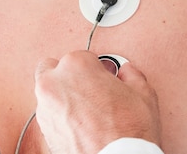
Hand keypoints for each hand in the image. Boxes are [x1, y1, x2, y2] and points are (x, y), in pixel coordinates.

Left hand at [34, 50, 161, 153]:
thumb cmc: (128, 130)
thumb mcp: (143, 93)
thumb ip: (131, 75)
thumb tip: (127, 72)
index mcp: (76, 65)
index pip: (84, 57)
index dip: (98, 69)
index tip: (105, 79)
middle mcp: (54, 83)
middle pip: (55, 68)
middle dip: (71, 76)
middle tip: (91, 89)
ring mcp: (45, 107)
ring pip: (49, 92)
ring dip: (64, 96)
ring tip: (87, 110)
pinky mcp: (43, 130)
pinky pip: (50, 114)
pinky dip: (61, 116)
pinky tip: (81, 124)